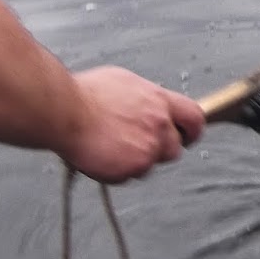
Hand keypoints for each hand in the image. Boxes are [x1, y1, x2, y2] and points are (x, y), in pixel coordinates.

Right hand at [59, 66, 206, 183]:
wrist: (65, 112)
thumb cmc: (85, 94)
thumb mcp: (124, 82)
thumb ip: (145, 98)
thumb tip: (149, 103)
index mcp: (159, 100)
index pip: (194, 117)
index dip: (192, 130)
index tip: (187, 136)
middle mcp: (159, 124)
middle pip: (174, 148)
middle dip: (158, 150)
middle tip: (136, 146)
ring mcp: (148, 147)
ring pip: (150, 164)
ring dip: (135, 160)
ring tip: (111, 146)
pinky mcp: (132, 167)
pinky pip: (130, 176)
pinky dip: (117, 171)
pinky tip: (101, 156)